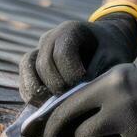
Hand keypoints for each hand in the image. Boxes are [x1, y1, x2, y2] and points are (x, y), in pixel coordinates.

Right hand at [18, 14, 136, 104]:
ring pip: (27, 67)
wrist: (105, 44)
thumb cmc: (111, 49)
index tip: (83, 85)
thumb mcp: (113, 57)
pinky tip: (44, 106)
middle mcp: (50, 37)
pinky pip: (24, 77)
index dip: (71, 74)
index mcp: (70, 30)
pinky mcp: (34, 64)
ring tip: (53, 106)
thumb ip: (98, 70)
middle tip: (71, 100)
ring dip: (37, 90)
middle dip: (56, 85)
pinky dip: (30, 92)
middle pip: (43, 63)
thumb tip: (77, 92)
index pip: (62, 53)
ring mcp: (40, 49)